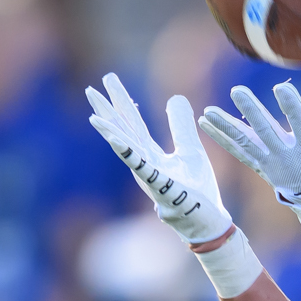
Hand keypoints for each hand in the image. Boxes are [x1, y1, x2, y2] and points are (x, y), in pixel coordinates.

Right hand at [86, 73, 232, 245]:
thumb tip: (175, 96)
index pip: (133, 124)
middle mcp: (146, 165)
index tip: (108, 80)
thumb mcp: (190, 150)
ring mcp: (152, 177)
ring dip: (112, 134)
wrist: (209, 220)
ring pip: (128, 152)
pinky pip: (146, 170)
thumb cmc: (198, 190)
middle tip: (91, 89)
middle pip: (125, 133)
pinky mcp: (164, 189)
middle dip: (109, 112)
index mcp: (151, 155)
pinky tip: (119, 142)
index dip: (122, 102)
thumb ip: (180, 126)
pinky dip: (132, 156)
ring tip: (94, 115)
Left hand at [198, 82, 300, 236]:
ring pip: (246, 142)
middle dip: (251, 111)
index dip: (291, 106)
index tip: (281, 88)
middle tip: (237, 91)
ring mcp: (273, 165)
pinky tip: (207, 123)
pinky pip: (240, 152)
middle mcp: (288, 158)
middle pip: (267, 131)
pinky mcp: (263, 169)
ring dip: (226, 125)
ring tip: (207, 110)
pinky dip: (223, 138)